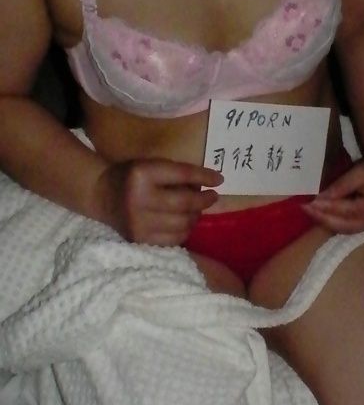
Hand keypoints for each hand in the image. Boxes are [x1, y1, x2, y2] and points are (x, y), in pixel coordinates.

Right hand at [93, 158, 222, 245]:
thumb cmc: (132, 176)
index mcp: (142, 174)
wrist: (102, 195)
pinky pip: (174, 239)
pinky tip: (185, 222)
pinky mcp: (140, 239)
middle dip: (204, 200)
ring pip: (182, 223)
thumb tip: (210, 184)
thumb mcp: (151, 165)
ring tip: (196, 209)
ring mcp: (139, 223)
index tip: (219, 179)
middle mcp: (139, 199)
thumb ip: (177, 173)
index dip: (204, 177)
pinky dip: (185, 230)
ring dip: (195, 216)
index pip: (181, 174)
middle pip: (184, 202)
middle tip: (212, 197)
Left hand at [302, 155, 363, 233]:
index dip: (328, 207)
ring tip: (309, 211)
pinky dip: (334, 221)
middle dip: (323, 217)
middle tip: (304, 208)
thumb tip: (320, 198)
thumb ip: (341, 186)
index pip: (349, 210)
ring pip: (346, 229)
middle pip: (346, 225)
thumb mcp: (360, 172)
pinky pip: (349, 227)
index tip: (310, 202)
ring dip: (326, 221)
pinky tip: (320, 214)